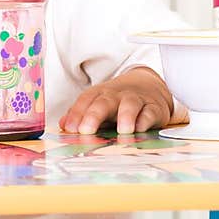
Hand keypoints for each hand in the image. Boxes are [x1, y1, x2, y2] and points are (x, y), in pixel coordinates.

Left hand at [59, 66, 189, 135]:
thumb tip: (63, 125)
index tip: (70, 129)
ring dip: (125, 116)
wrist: (149, 87)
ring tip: (123, 130)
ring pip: (130, 105)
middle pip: (104, 102)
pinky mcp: (154, 109)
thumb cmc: (118, 102)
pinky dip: (146, 121)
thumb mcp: (98, 105)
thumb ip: (80, 116)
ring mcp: (136, 101)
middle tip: (86, 130)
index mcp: (100, 94)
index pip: (85, 101)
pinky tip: (140, 129)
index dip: (76, 114)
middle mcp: (117, 96)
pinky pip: (150, 113)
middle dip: (94, 115)